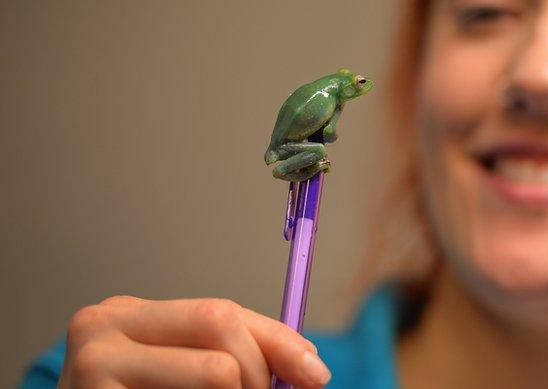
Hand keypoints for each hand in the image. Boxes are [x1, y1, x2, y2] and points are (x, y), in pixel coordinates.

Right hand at [59, 295, 330, 388]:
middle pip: (220, 325)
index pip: (225, 312)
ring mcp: (93, 365)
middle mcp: (106, 326)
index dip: (280, 342)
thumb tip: (308, 367)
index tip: (316, 373)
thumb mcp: (176, 372)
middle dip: (258, 370)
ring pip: (216, 371)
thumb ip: (229, 357)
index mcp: (130, 313)